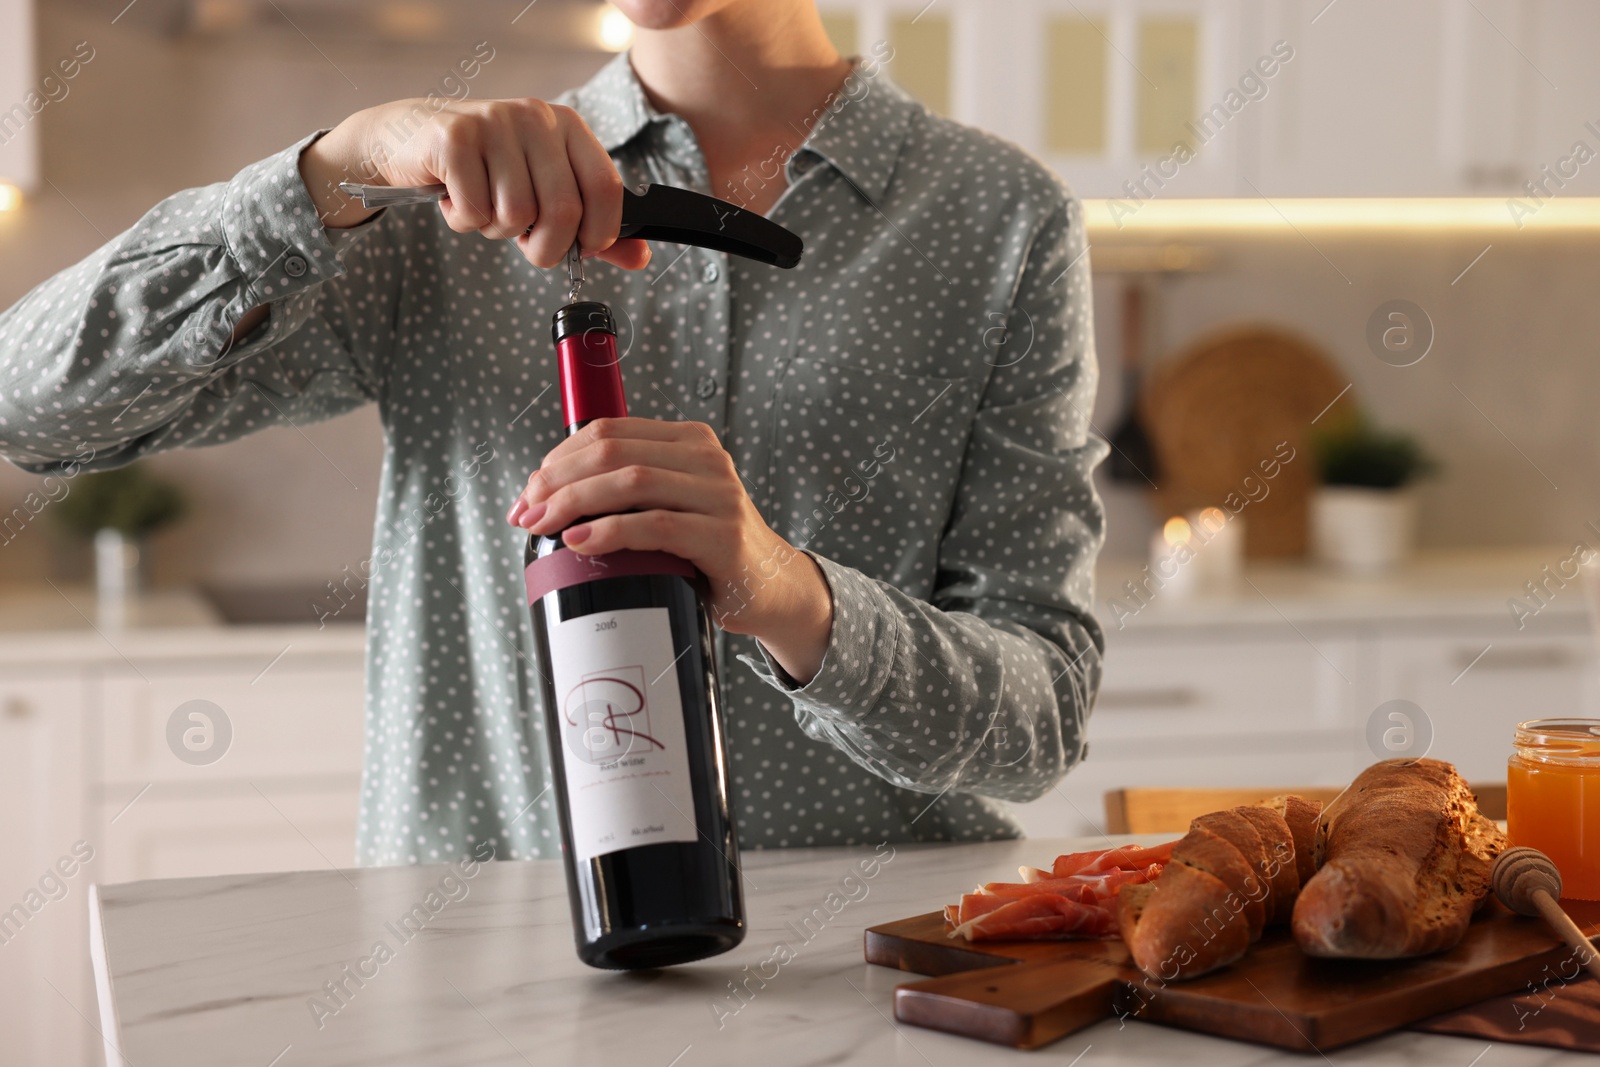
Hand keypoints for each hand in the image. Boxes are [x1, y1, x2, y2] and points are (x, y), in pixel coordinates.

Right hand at [298, 98, 651, 270]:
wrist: (411, 139)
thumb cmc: (487, 170)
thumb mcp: (545, 190)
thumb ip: (592, 224)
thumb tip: (639, 256)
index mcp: (567, 127)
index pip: (606, 186)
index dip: (601, 231)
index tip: (583, 247)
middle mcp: (535, 118)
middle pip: (562, 210)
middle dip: (544, 246)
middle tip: (522, 238)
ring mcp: (494, 123)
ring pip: (516, 214)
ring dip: (497, 229)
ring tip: (483, 203)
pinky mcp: (454, 139)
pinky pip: (475, 212)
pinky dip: (464, 220)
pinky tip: (456, 196)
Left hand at [507, 418, 834, 684]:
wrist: (770, 588)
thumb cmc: (710, 549)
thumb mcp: (672, 505)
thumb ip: (628, 491)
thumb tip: (548, 500)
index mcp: (689, 441)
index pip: (609, 431)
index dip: (559, 457)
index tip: (530, 492)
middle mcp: (707, 459)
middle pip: (613, 452)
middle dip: (558, 481)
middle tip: (527, 512)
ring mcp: (719, 496)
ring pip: (630, 482)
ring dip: (575, 503)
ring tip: (543, 526)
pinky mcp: (722, 536)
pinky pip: (656, 526)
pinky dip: (610, 532)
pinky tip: (582, 542)